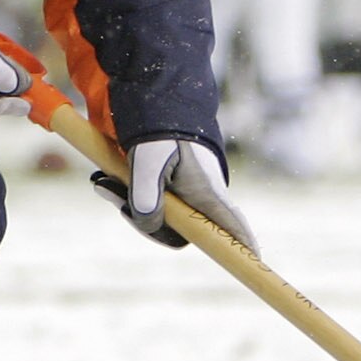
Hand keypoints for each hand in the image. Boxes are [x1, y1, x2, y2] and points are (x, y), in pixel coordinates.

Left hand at [98, 138, 255, 252]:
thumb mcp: (147, 163)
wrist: (153, 99)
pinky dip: (129, 194)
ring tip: (103, 181)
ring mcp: (188, 190)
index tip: (257, 261)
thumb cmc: (158, 132)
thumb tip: (149, 226)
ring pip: (161, 216)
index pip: (232, 226)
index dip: (243, 245)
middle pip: (179, 231)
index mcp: (205, 192)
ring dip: (131, 204)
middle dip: (145, 221)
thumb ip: (146, 198)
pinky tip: (105, 180)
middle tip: (116, 200)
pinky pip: (152, 201)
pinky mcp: (172, 183)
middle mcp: (201, 195)